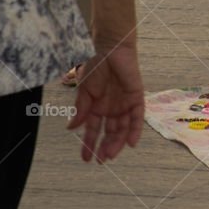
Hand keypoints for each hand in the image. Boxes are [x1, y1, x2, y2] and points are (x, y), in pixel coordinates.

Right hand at [67, 44, 143, 162]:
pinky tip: (131, 143)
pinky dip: (135, 131)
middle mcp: (111, 109)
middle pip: (109, 133)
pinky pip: (137, 118)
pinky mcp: (136, 99)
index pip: (92, 130)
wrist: (110, 48)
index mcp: (97, 108)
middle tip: (99, 160)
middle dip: (104, 147)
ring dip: (117, 142)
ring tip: (110, 154)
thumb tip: (71, 128)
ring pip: (122, 129)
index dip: (89, 144)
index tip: (85, 158)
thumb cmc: (95, 65)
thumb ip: (80, 109)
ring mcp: (124, 105)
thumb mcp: (84, 89)